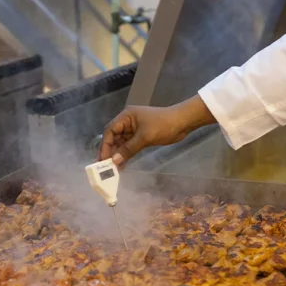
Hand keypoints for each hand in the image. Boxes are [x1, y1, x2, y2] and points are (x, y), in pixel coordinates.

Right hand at [99, 94, 215, 165]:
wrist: (183, 122)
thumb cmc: (163, 125)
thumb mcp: (145, 137)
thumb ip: (128, 149)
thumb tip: (114, 161)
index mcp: (126, 116)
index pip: (110, 131)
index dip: (105, 145)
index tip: (102, 159)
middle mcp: (127, 122)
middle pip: (114, 137)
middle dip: (109, 152)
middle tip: (104, 167)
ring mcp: (134, 129)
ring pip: (121, 143)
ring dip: (117, 155)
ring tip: (112, 169)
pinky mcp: (141, 136)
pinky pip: (129, 146)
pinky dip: (126, 155)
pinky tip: (122, 165)